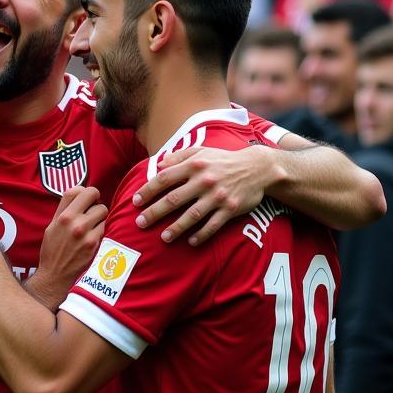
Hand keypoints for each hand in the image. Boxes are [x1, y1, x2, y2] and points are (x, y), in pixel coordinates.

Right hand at [29, 187, 107, 307]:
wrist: (55, 275)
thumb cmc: (53, 249)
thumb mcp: (52, 226)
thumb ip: (64, 209)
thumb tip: (79, 192)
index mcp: (62, 215)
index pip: (79, 190)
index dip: (86, 193)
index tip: (87, 199)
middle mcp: (73, 221)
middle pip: (95, 198)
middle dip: (95, 204)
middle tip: (92, 213)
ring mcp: (85, 232)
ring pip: (103, 212)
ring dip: (100, 217)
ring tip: (93, 227)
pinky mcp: (94, 243)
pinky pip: (105, 227)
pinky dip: (102, 230)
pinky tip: (95, 237)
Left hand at [132, 144, 277, 244]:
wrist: (257, 168)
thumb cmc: (223, 159)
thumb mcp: (201, 151)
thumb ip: (179, 157)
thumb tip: (159, 165)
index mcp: (194, 165)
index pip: (165, 178)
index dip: (148, 190)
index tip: (135, 201)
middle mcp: (204, 180)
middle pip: (174, 199)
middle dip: (154, 212)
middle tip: (140, 223)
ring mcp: (218, 196)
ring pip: (192, 215)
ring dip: (176, 228)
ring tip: (163, 237)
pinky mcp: (230, 209)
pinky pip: (213, 225)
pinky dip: (201, 234)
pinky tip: (191, 241)